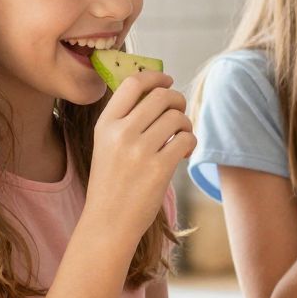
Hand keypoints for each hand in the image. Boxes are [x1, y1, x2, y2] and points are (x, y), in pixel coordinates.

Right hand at [86, 70, 191, 236]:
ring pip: (177, 117)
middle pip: (161, 96)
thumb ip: (125, 121)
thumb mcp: (106, 145)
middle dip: (178, 101)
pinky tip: (183, 154)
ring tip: (181, 139)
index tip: (167, 79)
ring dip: (186, 125)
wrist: (108, 221)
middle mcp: (121, 133)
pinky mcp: (158, 168)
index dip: (155, 76)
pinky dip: (191, 143)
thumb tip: (157, 94)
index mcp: (105, 124)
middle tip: (179, 115)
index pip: (132, 83)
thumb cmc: (112, 183)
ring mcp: (139, 150)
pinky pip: (186, 140)